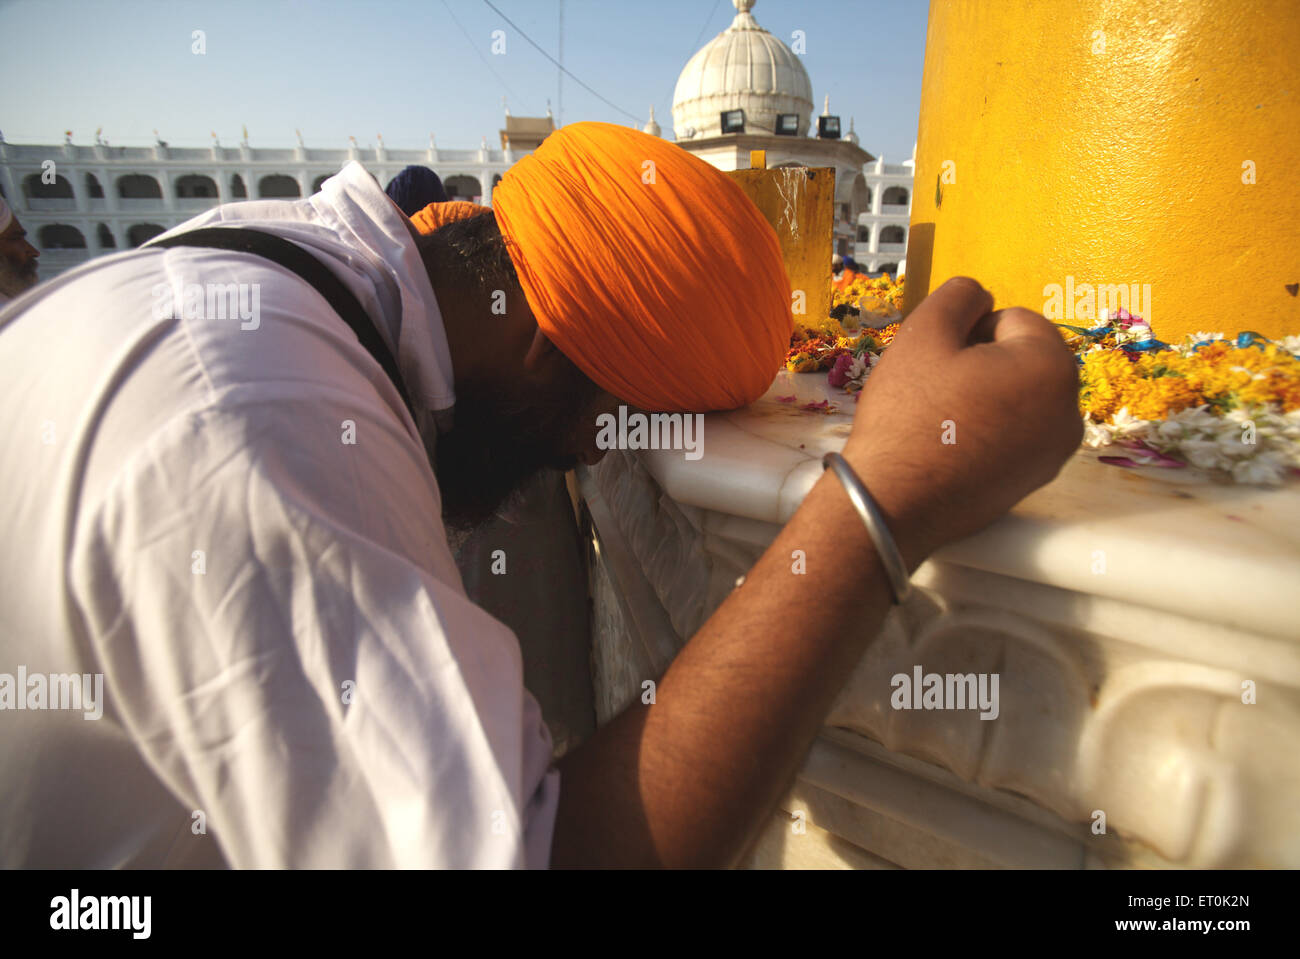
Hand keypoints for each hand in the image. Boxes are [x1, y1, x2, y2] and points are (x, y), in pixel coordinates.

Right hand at [842, 276, 1082, 566]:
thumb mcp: (923, 335)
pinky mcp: (1036, 482)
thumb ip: (959, 295)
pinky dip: (990, 431)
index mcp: (1050, 365)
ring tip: (943, 420)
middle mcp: (1069, 409)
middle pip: (1023, 359)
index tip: (938, 362)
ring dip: (987, 396)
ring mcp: (1056, 452)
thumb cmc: (908, 415)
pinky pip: (1017, 435)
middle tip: (937, 390)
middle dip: (984, 364)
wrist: (892, 503)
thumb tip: (981, 297)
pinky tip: (951, 448)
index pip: (1014, 319)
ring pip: (1019, 398)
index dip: (968, 332)